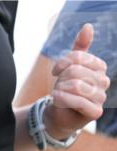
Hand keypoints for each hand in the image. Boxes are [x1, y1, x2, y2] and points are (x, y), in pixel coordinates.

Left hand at [44, 24, 109, 138]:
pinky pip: (78, 102)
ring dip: (60, 90)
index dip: (62, 63)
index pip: (78, 57)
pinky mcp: (96, 112)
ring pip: (76, 86)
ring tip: (58, 94)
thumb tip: (88, 26)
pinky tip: (57, 101)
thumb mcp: (69, 66)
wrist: (58, 113)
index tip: (56, 71)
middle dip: (60, 79)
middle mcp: (104, 81)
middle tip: (58, 86)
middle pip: (75, 71)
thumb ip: (79, 48)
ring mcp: (102, 97)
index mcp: (100, 67)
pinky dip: (62, 100)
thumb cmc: (65, 88)